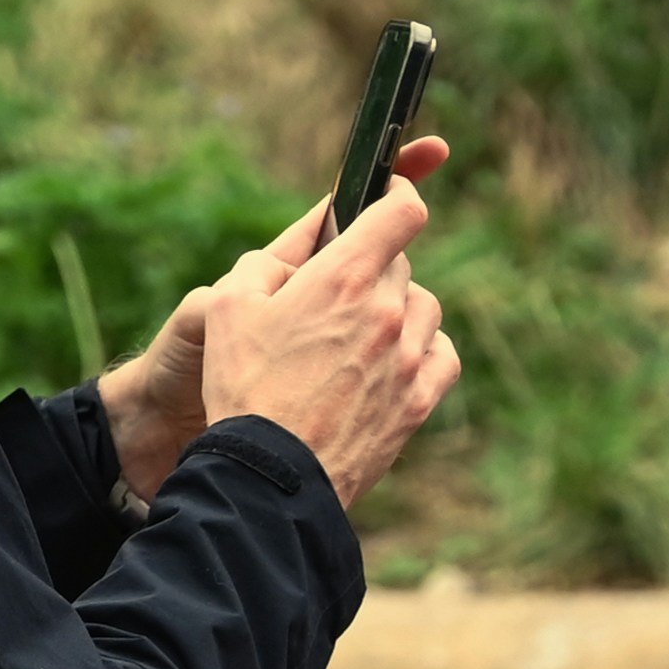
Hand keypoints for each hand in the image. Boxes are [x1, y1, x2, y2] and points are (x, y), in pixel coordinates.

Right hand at [191, 145, 460, 508]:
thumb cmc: (243, 388)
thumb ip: (266, 264)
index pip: (401, 210)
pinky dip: (424, 351)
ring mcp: (409, 359)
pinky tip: (394, 363)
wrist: (271, 476)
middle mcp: (387, 311)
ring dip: (398, 310)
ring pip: (423, 309)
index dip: (399, 192)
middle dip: (372, 267)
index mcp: (343, 276)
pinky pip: (442, 355)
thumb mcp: (226, 306)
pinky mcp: (419, 402)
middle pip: (401, 264)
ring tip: (360, 334)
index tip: (389, 193)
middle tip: (336, 294)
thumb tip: (294, 257)